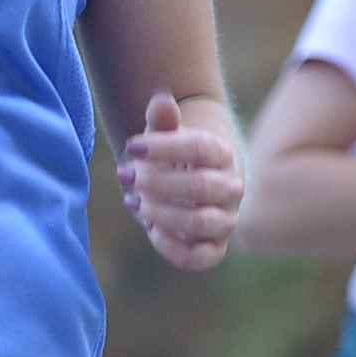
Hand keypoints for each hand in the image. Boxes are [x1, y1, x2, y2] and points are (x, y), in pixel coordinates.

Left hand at [120, 90, 243, 270]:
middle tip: (125, 173)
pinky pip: (197, 257)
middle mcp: (230, 188)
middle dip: (157, 181)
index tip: (131, 146)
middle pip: (200, 186)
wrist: (186, 185)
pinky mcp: (213, 249)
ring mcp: (224, 220)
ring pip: (199, 222)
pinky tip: (149, 226)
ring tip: (134, 200)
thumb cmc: (171, 157)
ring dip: (160, 212)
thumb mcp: (164, 135)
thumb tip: (161, 99)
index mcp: (222, 155)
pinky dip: (169, 245)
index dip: (164, 147)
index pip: (201, 148)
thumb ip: (163, 119)